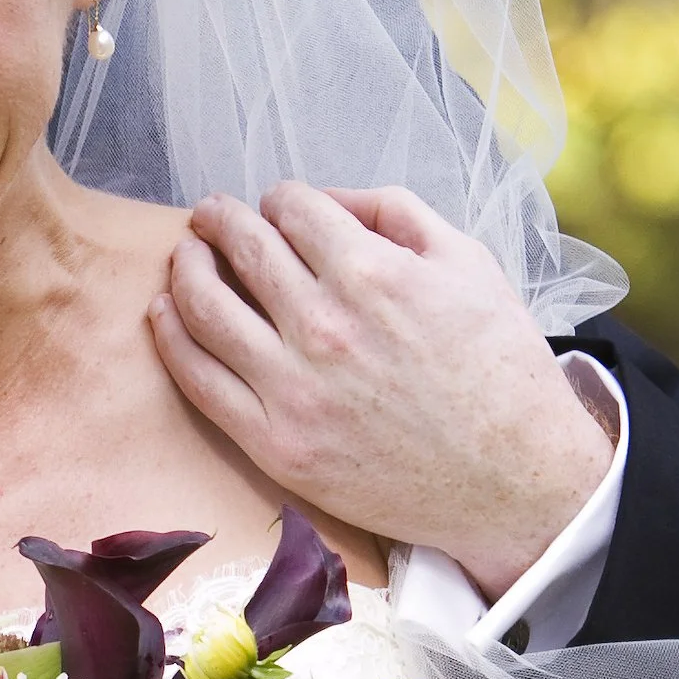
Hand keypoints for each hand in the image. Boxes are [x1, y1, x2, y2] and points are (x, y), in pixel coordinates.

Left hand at [150, 182, 613, 597]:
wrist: (513, 479)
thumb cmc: (498, 369)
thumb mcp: (469, 264)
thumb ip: (395, 214)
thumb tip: (327, 200)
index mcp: (372, 274)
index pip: (293, 208)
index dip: (282, 199)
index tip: (279, 208)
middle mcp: (324, 326)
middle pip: (243, 248)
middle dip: (220, 220)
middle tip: (211, 216)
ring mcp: (294, 389)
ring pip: (204, 308)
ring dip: (186, 268)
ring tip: (185, 256)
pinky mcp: (276, 444)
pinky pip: (199, 381)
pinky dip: (172, 336)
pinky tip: (164, 313)